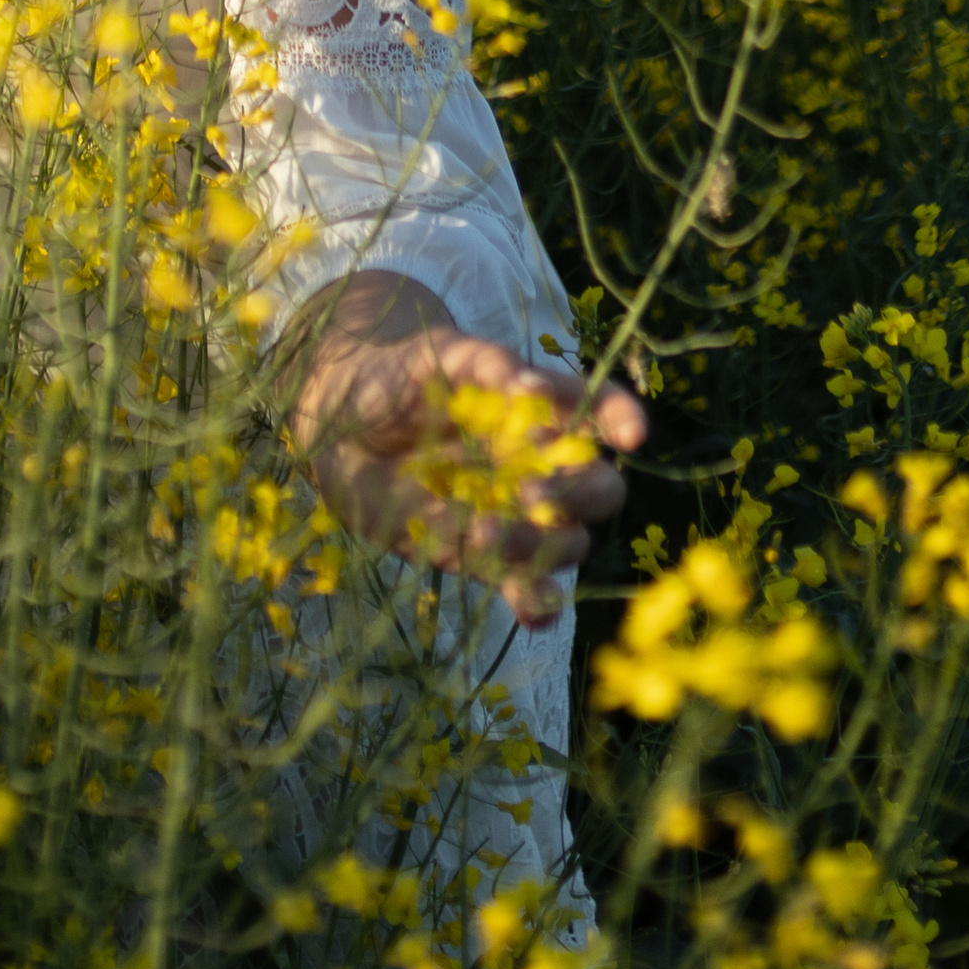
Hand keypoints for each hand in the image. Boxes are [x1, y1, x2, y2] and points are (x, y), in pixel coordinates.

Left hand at [286, 270, 646, 629]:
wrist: (338, 424)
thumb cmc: (394, 379)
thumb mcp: (432, 357)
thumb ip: (480, 364)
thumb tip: (524, 382)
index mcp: (537, 408)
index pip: (598, 409)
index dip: (622, 419)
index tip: (630, 434)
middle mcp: (539, 464)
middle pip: (596, 489)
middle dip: (576, 496)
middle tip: (527, 494)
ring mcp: (516, 514)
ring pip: (564, 545)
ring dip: (538, 547)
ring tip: (478, 535)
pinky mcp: (483, 554)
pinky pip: (528, 589)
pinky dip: (536, 605)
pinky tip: (529, 611)